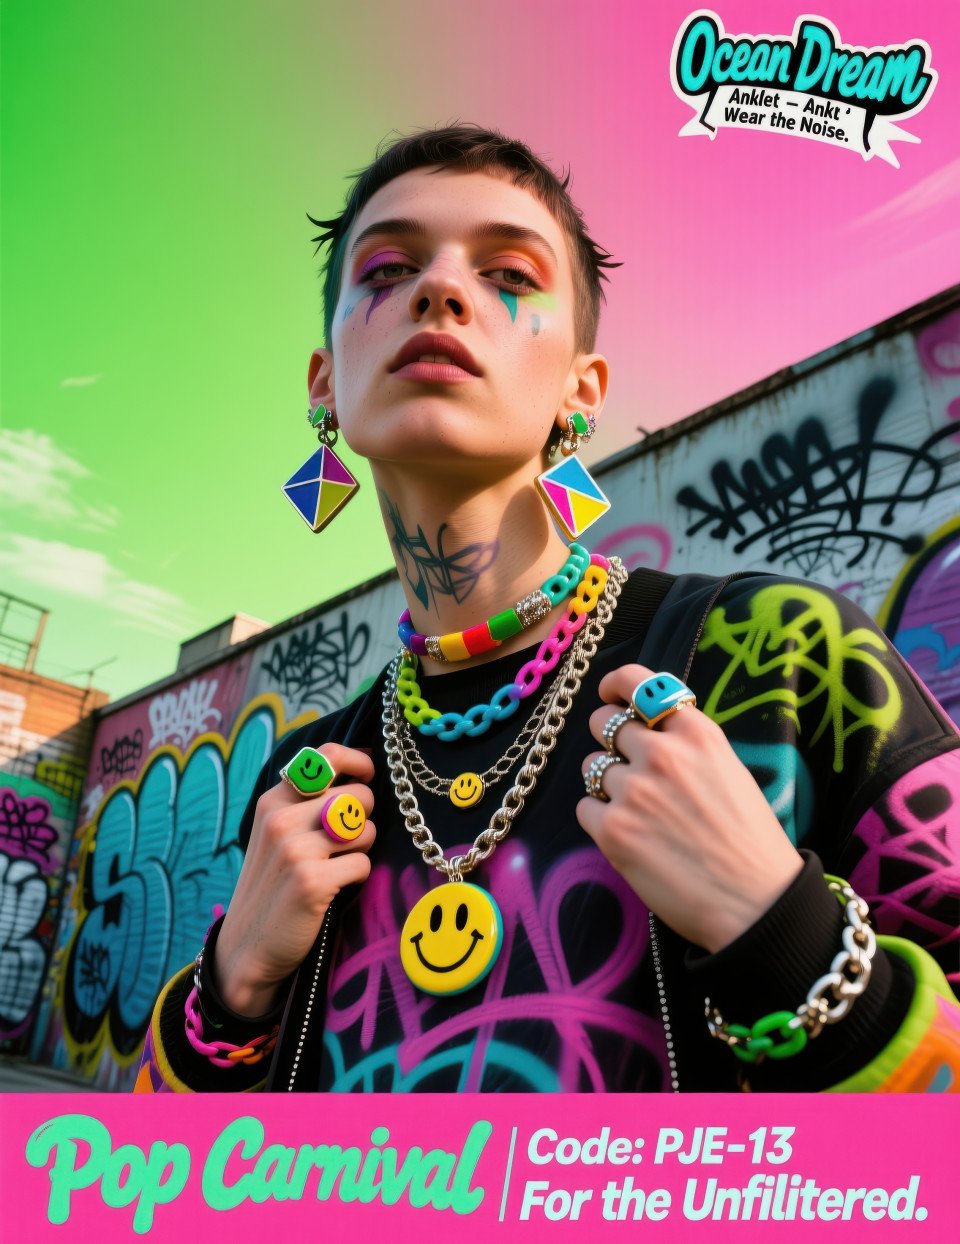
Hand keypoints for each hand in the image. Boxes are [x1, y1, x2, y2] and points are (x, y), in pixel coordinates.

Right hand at [215, 744, 375, 1014]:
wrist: (247, 947)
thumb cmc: (273, 884)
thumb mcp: (277, 834)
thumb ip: (308, 801)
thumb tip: (361, 770)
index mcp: (273, 801)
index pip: (328, 756)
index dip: (360, 762)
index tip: (368, 776)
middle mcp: (281, 819)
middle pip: (359, 796)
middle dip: (365, 817)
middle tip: (347, 840)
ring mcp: (295, 850)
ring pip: (366, 830)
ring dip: (363, 848)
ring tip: (338, 865)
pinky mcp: (312, 882)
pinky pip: (363, 864)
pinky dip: (358, 877)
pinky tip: (336, 887)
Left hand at [577, 665, 802, 952]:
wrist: (755, 903)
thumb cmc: (749, 842)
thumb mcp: (728, 770)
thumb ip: (687, 746)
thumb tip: (646, 732)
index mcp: (696, 733)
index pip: (638, 682)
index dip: (614, 685)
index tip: (608, 695)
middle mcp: (661, 753)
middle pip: (603, 723)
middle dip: (609, 740)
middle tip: (626, 767)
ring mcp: (633, 791)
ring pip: (591, 768)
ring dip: (606, 785)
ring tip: (640, 813)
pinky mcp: (612, 830)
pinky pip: (585, 808)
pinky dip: (601, 820)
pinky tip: (631, 838)